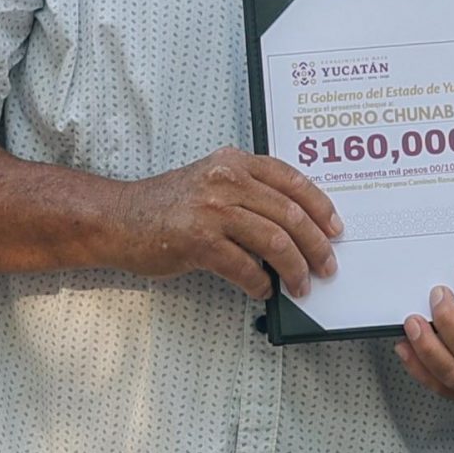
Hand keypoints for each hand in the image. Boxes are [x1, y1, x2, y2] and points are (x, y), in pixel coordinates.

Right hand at [112, 146, 340, 298]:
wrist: (118, 218)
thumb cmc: (167, 205)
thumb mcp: (211, 180)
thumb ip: (249, 191)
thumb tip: (295, 225)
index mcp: (235, 163)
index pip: (293, 180)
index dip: (321, 206)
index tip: (335, 228)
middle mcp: (227, 181)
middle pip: (290, 214)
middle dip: (316, 245)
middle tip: (326, 266)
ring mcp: (212, 210)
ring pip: (274, 241)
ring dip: (294, 269)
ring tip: (300, 285)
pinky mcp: (198, 241)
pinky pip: (244, 267)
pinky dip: (260, 283)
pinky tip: (263, 289)